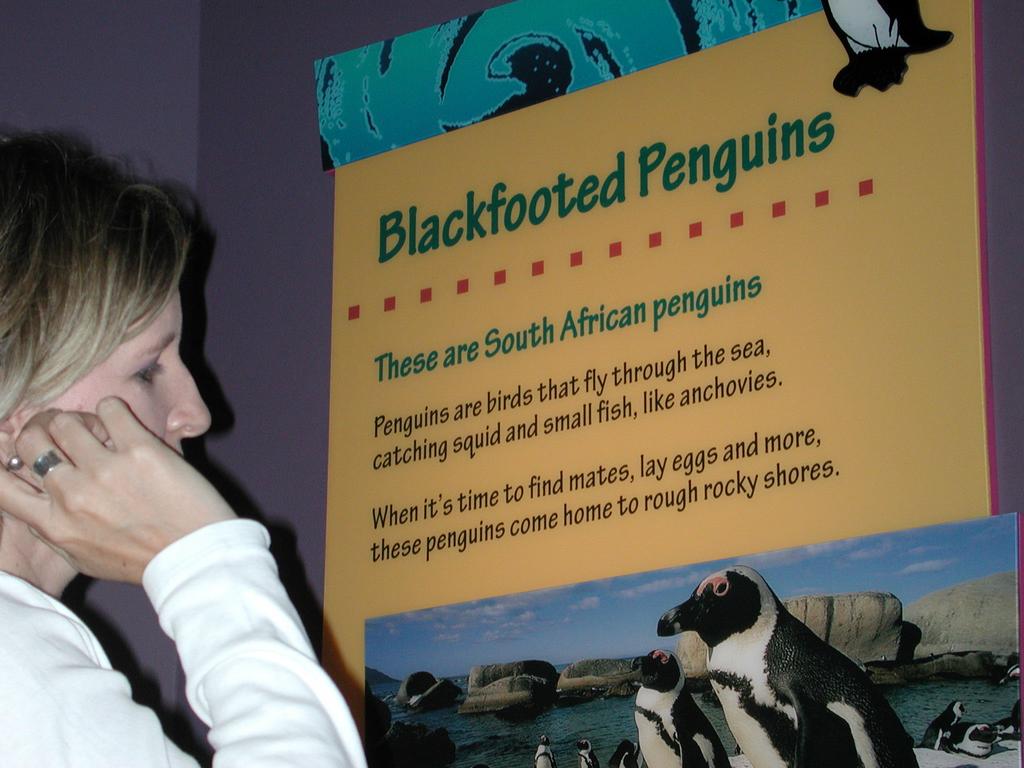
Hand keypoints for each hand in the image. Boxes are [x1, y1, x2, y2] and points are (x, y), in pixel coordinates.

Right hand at [0, 397, 235, 582]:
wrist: (194, 554)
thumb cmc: (141, 560)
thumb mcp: (82, 557)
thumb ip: (53, 530)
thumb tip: (32, 505)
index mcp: (54, 524)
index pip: (1, 486)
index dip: (2, 461)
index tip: (15, 451)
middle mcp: (71, 495)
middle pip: (31, 441)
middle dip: (42, 430)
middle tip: (64, 432)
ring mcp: (104, 470)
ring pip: (66, 421)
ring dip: (80, 420)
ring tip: (100, 430)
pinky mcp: (140, 450)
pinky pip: (109, 408)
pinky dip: (111, 409)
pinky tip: (121, 422)